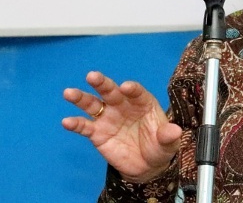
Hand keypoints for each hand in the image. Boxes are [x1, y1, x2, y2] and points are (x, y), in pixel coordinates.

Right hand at [62, 71, 181, 182]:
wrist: (147, 166)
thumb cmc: (159, 147)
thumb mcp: (168, 143)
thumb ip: (169, 136)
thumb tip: (176, 131)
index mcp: (143, 103)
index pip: (137, 92)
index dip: (132, 89)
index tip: (126, 87)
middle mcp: (123, 106)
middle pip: (111, 91)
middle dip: (102, 83)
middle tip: (92, 76)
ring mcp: (109, 118)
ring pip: (93, 104)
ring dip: (81, 98)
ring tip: (69, 93)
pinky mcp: (98, 133)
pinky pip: (85, 127)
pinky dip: (76, 124)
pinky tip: (67, 122)